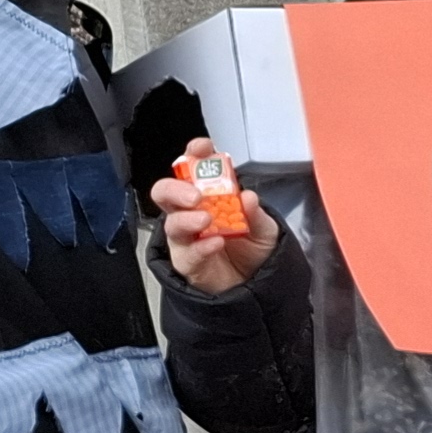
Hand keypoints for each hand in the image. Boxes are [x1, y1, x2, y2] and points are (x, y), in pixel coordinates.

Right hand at [151, 137, 280, 293]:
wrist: (257, 284)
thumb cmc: (253, 249)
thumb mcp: (265, 228)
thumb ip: (256, 213)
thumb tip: (247, 197)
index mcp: (208, 195)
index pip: (193, 169)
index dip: (194, 155)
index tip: (202, 148)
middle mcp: (190, 213)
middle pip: (166, 193)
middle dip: (176, 188)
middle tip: (196, 194)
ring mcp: (186, 238)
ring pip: (171, 223)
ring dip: (186, 218)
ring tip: (205, 219)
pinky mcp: (187, 262)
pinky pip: (187, 254)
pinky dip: (200, 247)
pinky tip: (216, 243)